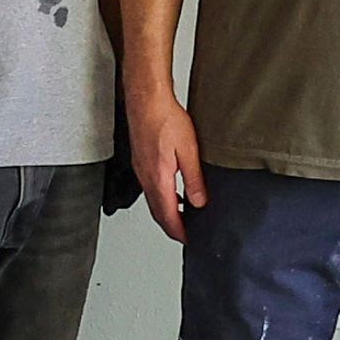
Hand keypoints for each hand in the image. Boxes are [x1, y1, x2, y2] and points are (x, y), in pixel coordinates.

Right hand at [130, 93, 205, 241]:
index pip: (168, 216)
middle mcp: (146, 178)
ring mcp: (141, 170)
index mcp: (158, 179)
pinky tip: (172, 193)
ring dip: (166, 213)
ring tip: (182, 218)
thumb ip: (194, 179)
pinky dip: (161, 199)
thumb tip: (199, 202)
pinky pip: (150, 188)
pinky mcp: (141, 162)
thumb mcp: (189, 150)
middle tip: (186, 235)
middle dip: (172, 227)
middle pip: (157, 213)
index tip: (189, 239)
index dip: (179, 231)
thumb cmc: (165, 118)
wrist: (146, 99)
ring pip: (152, 202)